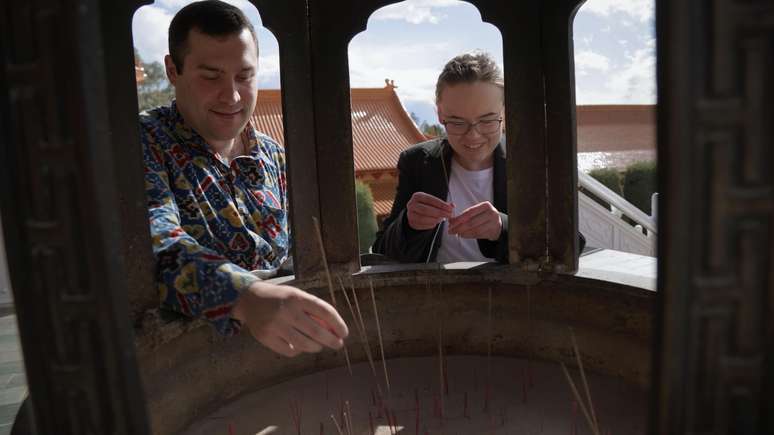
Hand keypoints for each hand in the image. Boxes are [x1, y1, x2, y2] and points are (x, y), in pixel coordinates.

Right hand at [232, 281, 348, 356]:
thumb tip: (334, 330)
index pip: (324, 311)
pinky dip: (298, 351)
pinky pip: (289, 351)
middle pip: (316, 331)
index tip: (344, 333)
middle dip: (331, 340)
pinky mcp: (266, 338)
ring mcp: (275, 326)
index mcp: (297, 297)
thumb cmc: (280, 298)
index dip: (338, 324)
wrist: (250, 299)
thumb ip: (314, 310)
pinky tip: (300, 346)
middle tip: (338, 344)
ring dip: (316, 347)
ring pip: (304, 344)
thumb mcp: (297, 296)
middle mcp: (286, 311)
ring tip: (319, 345)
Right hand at [406, 192, 453, 230]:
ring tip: (442, 219)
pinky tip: (435, 222)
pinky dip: (431, 224)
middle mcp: (411, 204)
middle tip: (449, 215)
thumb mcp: (434, 202)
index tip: (450, 208)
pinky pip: (423, 225)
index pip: (430, 199)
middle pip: (426, 209)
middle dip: (439, 213)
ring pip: (424, 218)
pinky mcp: (411, 222)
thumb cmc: (427, 206)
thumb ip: (443, 204)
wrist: (416, 213)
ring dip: (435, 219)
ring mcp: (410, 214)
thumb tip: (452, 205)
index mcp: (418, 196)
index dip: (441, 204)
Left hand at [447, 201, 501, 240]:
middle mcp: (491, 214)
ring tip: (456, 233)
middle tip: (451, 231)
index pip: (469, 212)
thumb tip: (451, 220)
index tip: (450, 223)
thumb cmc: (484, 216)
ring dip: (463, 233)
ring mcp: (493, 223)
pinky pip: (478, 235)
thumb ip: (465, 215)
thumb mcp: (477, 212)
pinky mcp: (493, 232)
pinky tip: (463, 235)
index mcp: (485, 206)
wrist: (498, 223)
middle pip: (471, 222)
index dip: (458, 219)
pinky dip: (469, 236)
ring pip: (474, 230)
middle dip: (459, 227)